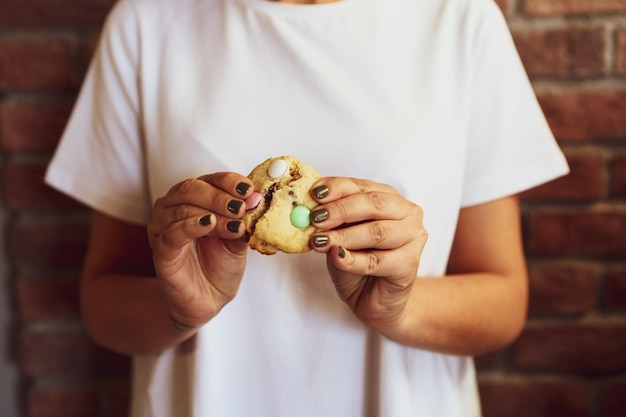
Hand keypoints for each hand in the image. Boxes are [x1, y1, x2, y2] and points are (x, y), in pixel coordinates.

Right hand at [147, 173, 253, 329]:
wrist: (208, 299)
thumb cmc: (220, 264)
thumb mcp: (238, 238)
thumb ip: (244, 219)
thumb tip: (257, 199)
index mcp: (195, 199)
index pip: (210, 180)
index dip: (230, 182)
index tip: (249, 190)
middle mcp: (174, 207)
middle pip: (191, 188)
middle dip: (220, 196)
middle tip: (241, 206)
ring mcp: (163, 228)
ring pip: (183, 208)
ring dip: (214, 213)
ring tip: (235, 225)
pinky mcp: (160, 250)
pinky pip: (173, 233)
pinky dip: (191, 226)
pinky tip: (209, 225)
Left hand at [308, 177, 427, 333]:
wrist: (374, 299)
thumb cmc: (358, 262)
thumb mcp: (340, 235)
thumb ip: (332, 221)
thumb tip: (310, 211)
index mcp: (389, 198)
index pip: (361, 186)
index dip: (337, 188)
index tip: (315, 194)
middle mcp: (407, 213)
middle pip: (374, 204)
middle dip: (342, 210)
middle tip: (316, 218)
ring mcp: (413, 238)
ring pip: (377, 232)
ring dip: (344, 236)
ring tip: (320, 242)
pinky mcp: (410, 264)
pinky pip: (377, 261)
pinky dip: (353, 260)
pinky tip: (337, 258)